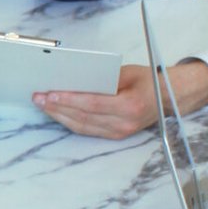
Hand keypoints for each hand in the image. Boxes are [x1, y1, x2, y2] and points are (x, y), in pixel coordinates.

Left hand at [35, 57, 207, 139]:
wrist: (169, 98)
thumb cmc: (149, 82)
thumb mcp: (128, 73)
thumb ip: (104, 78)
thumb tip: (75, 79)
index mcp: (130, 106)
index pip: (93, 104)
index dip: (70, 100)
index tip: (51, 94)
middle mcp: (124, 123)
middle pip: (84, 117)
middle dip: (58, 107)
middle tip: (38, 97)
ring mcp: (120, 132)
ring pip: (82, 126)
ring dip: (59, 116)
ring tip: (43, 104)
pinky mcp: (115, 135)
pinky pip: (87, 130)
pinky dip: (70, 121)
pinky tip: (57, 113)